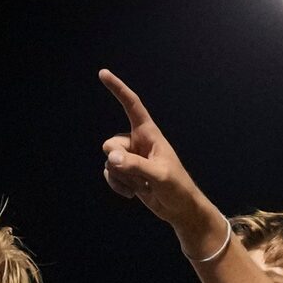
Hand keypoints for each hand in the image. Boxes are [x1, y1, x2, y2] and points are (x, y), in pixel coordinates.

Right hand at [96, 70, 206, 231]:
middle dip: (119, 161)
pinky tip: (132, 194)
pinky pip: (109, 172)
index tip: (103, 73)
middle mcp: (137, 142)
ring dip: (121, 177)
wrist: (179, 209)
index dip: (118, 89)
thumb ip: (135, 166)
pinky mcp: (127, 172)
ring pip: (109, 160)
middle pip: (111, 143)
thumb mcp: (159, 176)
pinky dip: (117, 184)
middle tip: (139, 175)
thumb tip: (111, 158)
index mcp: (149, 134)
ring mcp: (131, 157)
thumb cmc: (177, 188)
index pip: (132, 105)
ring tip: (142, 186)